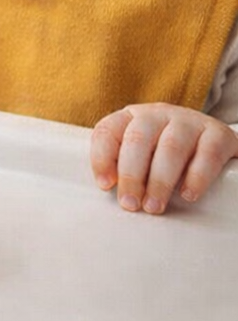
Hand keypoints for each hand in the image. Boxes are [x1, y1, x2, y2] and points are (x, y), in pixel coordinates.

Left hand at [90, 103, 237, 213]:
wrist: (215, 140)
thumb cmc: (169, 152)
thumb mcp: (144, 152)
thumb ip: (125, 164)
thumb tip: (111, 192)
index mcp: (133, 117)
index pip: (108, 130)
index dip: (102, 157)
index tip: (105, 185)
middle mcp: (158, 114)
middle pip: (138, 139)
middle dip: (131, 174)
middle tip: (130, 204)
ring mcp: (189, 121)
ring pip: (170, 147)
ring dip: (159, 181)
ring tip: (154, 206)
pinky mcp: (218, 134)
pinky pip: (207, 154)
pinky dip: (196, 177)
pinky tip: (188, 195)